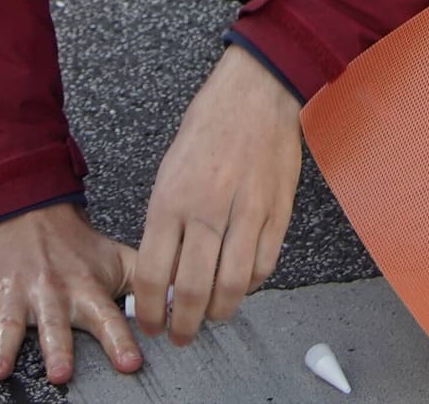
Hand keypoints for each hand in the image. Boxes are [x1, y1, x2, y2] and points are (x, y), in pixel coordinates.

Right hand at [0, 200, 141, 383]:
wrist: (32, 212)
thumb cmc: (79, 247)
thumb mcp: (118, 260)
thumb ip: (153, 282)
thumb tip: (191, 297)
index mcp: (86, 290)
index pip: (108, 318)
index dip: (120, 341)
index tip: (131, 363)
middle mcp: (52, 293)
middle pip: (56, 325)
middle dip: (57, 349)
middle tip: (60, 374)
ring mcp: (17, 292)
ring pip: (10, 323)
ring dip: (5, 346)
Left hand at [130, 44, 302, 345]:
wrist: (256, 93)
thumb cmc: (208, 126)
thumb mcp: (169, 170)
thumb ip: (165, 221)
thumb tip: (164, 271)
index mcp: (171, 199)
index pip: (154, 274)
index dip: (150, 310)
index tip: (151, 322)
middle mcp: (207, 210)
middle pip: (193, 290)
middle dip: (183, 325)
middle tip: (181, 334)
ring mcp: (247, 212)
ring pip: (232, 286)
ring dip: (219, 313)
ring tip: (211, 317)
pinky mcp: (278, 212)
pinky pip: (264, 265)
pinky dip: (251, 285)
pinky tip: (241, 284)